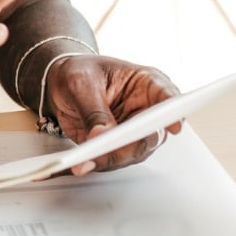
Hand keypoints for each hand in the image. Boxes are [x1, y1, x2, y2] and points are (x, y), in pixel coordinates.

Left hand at [45, 55, 179, 173]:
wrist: (60, 82)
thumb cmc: (78, 72)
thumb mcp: (81, 82)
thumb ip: (93, 109)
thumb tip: (102, 135)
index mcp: (147, 84)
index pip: (168, 98)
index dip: (174, 113)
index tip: (173, 126)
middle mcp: (147, 111)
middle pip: (152, 134)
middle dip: (131, 145)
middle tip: (109, 149)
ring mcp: (135, 131)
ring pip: (133, 152)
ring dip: (110, 159)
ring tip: (85, 161)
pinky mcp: (118, 146)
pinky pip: (113, 159)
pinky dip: (96, 163)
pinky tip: (80, 163)